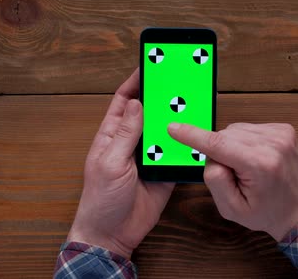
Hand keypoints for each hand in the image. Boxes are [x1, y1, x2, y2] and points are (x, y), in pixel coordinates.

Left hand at [68, 69, 174, 258]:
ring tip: (191, 102)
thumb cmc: (100, 199)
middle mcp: (132, 142)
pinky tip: (196, 135)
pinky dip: (186, 145)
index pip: (124, 100)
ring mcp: (149, 156)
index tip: (150, 64)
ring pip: (165, 130)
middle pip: (148, 111)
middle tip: (178, 79)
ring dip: (176, 119)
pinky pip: (177, 153)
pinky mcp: (164, 172)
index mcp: (112, 135)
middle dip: (162, 95)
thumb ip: (126, 134)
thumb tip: (137, 103)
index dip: (135, 82)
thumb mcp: (110, 163)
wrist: (112, 234)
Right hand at [168, 122, 297, 240]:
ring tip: (247, 168)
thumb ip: (215, 181)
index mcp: (260, 164)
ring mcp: (281, 133)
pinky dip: (245, 141)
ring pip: (235, 130)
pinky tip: (255, 158)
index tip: (173, 128)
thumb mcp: (231, 209)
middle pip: (224, 136)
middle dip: (220, 153)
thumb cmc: (264, 212)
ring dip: (232, 146)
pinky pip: (249, 128)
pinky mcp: (284, 129)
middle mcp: (273, 144)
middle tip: (234, 176)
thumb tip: (209, 155)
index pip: (218, 144)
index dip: (192, 136)